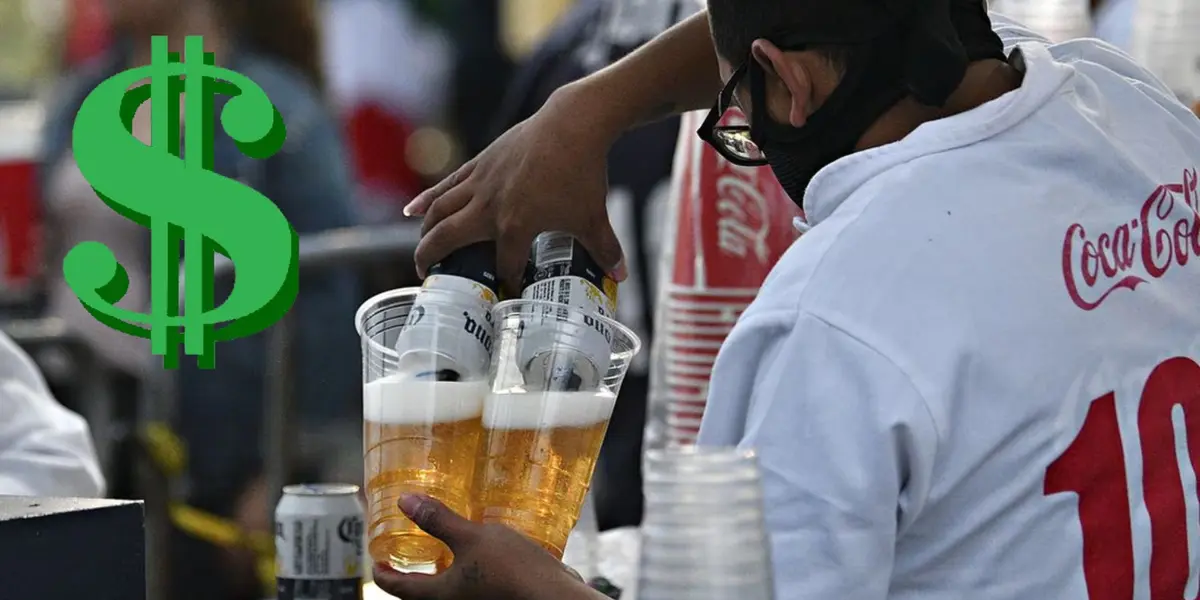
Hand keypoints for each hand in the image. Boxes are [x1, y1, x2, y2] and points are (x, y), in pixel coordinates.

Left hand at [373, 494, 599, 599]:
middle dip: (413, 570)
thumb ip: (438, 521)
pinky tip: (482, 548)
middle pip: (421, 592)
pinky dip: (468, 569)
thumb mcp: (472, 537)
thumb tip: (405, 502)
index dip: (382, 571)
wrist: (556, 598)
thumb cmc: (512, 571)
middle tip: (408, 548)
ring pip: (450, 588)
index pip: (396, 587)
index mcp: (439, 595)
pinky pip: (473, 585)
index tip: (377, 559)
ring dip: (443, 569)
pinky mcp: (497, 597)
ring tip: (445, 543)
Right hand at [405, 88, 627, 293]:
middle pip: (447, 239)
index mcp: (515, 227)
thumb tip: (620, 276)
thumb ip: (604, 249)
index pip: (503, 266)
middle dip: (432, 260)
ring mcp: (480, 183)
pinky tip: (412, 211)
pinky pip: (446, 185)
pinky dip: (427, 199)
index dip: (506, 282)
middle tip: (427, 277)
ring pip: (440, 211)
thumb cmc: (581, 173)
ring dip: (426, 233)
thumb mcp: (593, 217)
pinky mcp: (480, 163)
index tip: (509, 292)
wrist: (573, 124)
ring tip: (422, 252)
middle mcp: (489, 207)